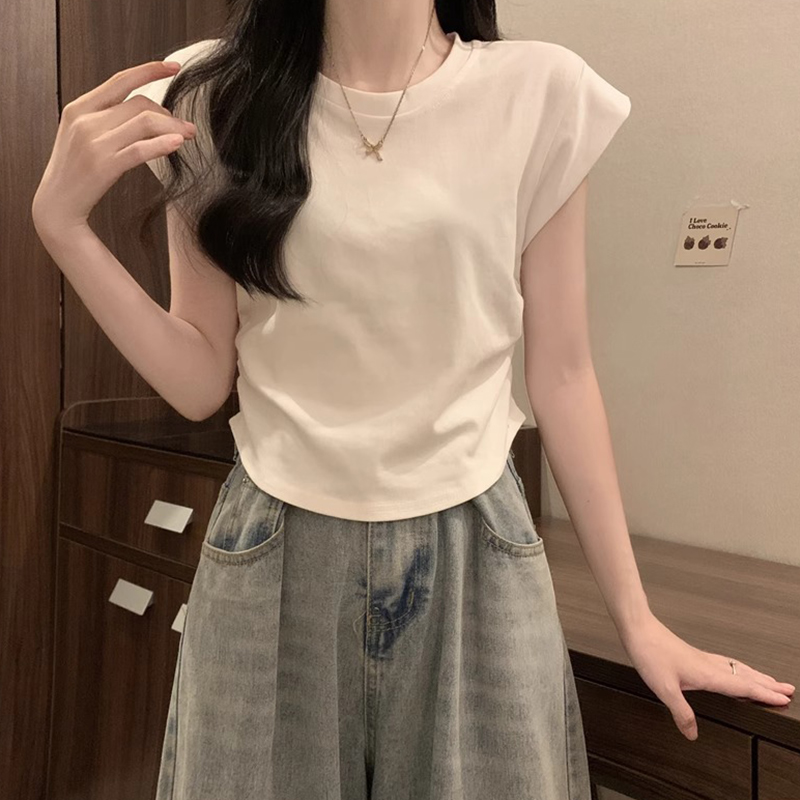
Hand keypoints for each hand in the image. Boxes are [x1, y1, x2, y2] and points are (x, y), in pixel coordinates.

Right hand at [31, 59, 195, 233]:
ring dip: (172, 127)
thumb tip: (150, 111)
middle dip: (169, 113)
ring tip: (188, 135)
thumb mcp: (84, 135)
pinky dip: (162, 144)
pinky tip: (176, 143)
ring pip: (144, 122)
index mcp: (80, 107)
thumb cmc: (76, 171)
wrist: (57, 204)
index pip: (120, 80)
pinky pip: (140, 149)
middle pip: (139, 104)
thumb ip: (108, 119)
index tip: (174, 67)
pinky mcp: (104, 165)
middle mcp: (85, 120)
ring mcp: (94, 143)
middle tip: (187, 127)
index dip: (149, 70)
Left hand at [619, 613, 794, 740]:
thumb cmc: (650, 653)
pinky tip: (732, 668)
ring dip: (755, 674)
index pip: (742, 686)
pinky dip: (738, 667)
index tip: (783, 699)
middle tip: (788, 690)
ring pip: (736, 667)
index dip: (764, 694)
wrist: (639, 628)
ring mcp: (701, 657)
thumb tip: (693, 734)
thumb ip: (680, 712)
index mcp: (707, 673)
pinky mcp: (693, 654)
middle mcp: (708, 664)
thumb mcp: (663, 688)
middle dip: (767, 684)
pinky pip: (725, 662)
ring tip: (769, 680)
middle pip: (745, 675)